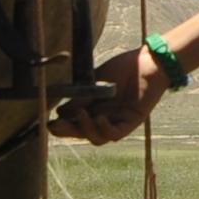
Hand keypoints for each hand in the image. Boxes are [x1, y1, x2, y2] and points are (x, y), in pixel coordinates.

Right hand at [50, 46, 164, 145]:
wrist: (149, 61)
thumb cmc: (124, 67)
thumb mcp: (97, 81)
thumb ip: (82, 96)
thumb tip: (61, 111)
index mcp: (94, 107)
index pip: (75, 123)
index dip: (62, 126)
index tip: (49, 123)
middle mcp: (104, 117)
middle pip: (84, 133)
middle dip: (69, 131)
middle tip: (57, 126)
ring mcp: (118, 121)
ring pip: (98, 138)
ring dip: (87, 129)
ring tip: (81, 115)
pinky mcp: (132, 121)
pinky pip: (116, 133)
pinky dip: (105, 129)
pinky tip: (99, 118)